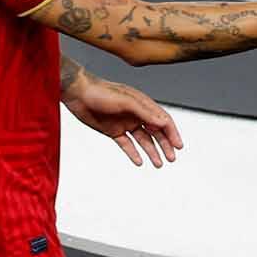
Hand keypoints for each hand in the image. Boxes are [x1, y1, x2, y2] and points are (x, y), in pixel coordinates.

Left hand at [63, 74, 183, 167]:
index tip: (178, 145)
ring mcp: (125, 123)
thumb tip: (163, 122)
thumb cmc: (101, 92)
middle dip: (165, 145)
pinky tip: (139, 161)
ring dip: (152, 151)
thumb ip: (145, 112)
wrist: (78, 94)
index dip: (172, 132)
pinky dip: (133, 153)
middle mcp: (136, 114)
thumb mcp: (126, 101)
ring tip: (158, 163)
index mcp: (143, 104)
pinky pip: (127, 144)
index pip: (162, 120)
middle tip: (171, 158)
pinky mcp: (113, 131)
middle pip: (155, 132)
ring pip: (143, 140)